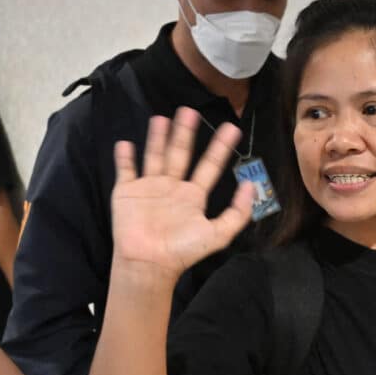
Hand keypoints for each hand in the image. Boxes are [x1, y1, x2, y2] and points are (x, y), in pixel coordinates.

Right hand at [111, 107, 255, 282]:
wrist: (149, 264)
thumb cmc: (182, 251)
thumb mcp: (218, 234)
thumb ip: (237, 212)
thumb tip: (250, 185)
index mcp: (193, 196)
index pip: (209, 166)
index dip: (220, 148)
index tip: (231, 128)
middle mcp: (172, 188)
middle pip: (180, 154)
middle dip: (185, 133)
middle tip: (190, 110)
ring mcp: (149, 188)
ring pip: (155, 156)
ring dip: (158, 138)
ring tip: (162, 118)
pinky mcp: (127, 192)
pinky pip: (126, 170)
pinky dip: (125, 157)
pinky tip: (125, 142)